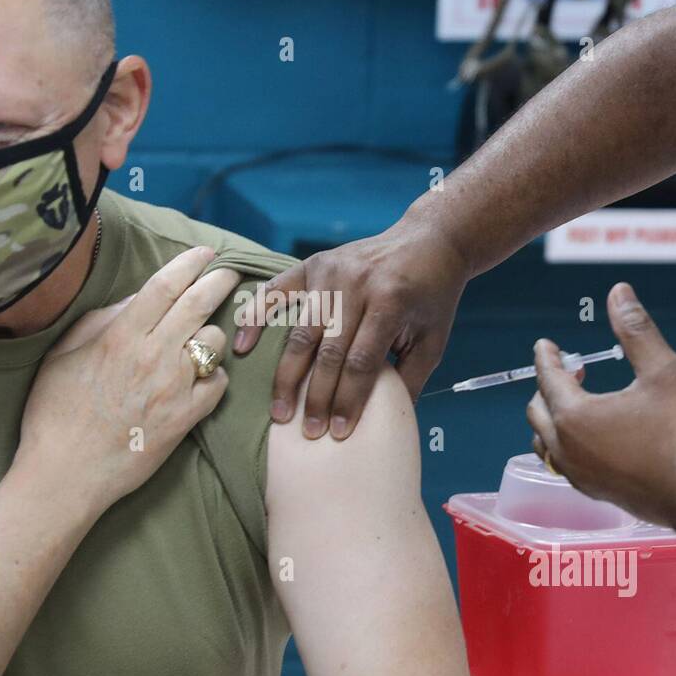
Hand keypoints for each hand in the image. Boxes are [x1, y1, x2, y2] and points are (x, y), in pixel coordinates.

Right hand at [18, 245, 239, 514]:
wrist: (64, 476)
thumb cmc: (54, 413)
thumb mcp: (63, 355)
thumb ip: (100, 320)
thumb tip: (135, 298)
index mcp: (121, 335)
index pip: (165, 285)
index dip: (189, 263)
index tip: (204, 253)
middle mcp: (153, 356)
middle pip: (199, 304)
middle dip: (220, 282)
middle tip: (229, 274)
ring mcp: (174, 388)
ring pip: (214, 342)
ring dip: (210, 335)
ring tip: (200, 339)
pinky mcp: (186, 419)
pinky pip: (218, 385)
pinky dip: (213, 377)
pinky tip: (199, 378)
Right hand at [232, 218, 467, 439]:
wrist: (429, 241)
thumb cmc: (432, 297)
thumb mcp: (433, 339)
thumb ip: (409, 380)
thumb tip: (385, 425)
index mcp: (391, 302)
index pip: (361, 361)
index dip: (348, 400)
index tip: (339, 433)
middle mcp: (357, 284)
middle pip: (327, 351)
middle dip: (316, 397)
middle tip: (308, 432)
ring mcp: (331, 271)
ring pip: (300, 331)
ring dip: (287, 375)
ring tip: (279, 411)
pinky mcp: (313, 264)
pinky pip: (276, 292)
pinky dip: (256, 318)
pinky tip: (242, 347)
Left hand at [526, 282, 675, 525]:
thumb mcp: (662, 371)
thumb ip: (636, 330)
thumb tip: (619, 292)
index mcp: (573, 416)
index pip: (547, 378)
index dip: (546, 357)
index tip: (546, 345)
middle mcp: (565, 447)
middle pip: (538, 410)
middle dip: (549, 385)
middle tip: (574, 368)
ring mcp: (576, 473)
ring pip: (545, 441)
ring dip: (553, 417)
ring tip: (579, 402)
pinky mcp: (591, 491)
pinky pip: (562, 462)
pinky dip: (565, 442)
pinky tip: (592, 436)